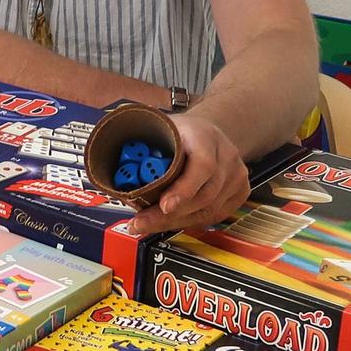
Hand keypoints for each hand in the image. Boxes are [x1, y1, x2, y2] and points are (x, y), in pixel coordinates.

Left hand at [125, 111, 249, 236]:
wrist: (210, 130)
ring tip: (148, 224)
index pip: (202, 165)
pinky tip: (170, 222)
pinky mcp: (239, 191)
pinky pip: (216, 215)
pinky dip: (190, 221)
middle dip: (169, 214)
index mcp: (204, 135)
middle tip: (141, 222)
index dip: (184, 189)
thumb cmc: (182, 131)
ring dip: (176, 221)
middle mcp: (226, 155)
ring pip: (209, 209)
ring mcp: (236, 175)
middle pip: (204, 194)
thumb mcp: (161, 126)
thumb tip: (111, 162)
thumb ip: (143, 142)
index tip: (164, 206)